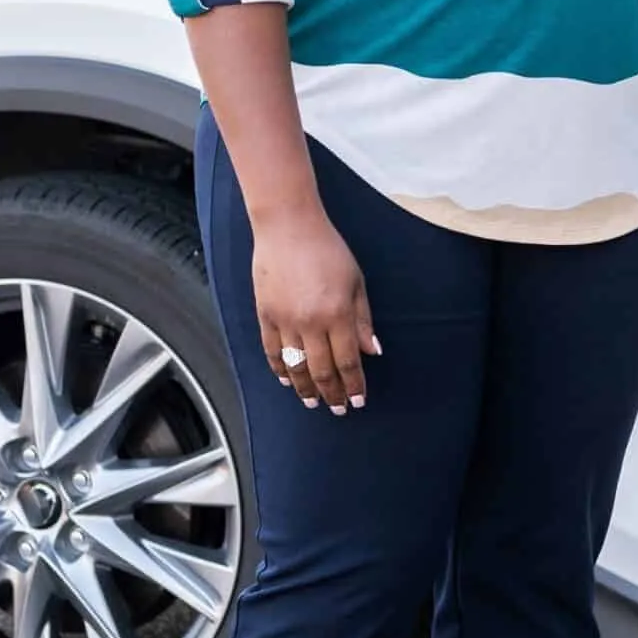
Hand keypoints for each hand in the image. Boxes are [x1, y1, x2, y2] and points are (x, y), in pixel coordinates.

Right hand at [250, 206, 377, 414]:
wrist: (288, 228)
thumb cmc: (328, 249)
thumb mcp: (356, 281)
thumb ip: (362, 319)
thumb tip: (371, 351)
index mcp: (337, 314)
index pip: (348, 361)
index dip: (354, 385)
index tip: (358, 400)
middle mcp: (311, 323)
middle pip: (322, 370)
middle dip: (332, 394)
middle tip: (339, 409)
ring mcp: (285, 321)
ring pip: (295, 367)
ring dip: (306, 389)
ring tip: (313, 402)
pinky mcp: (266, 316)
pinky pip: (272, 351)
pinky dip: (280, 370)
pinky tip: (287, 380)